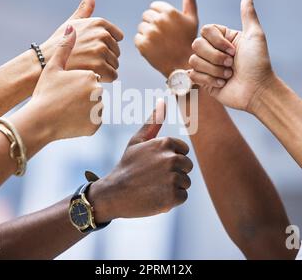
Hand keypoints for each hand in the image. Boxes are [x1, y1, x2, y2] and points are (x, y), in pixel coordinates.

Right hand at [24, 26, 102, 141]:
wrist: (39, 120)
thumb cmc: (44, 92)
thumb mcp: (53, 68)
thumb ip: (65, 47)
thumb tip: (72, 28)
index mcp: (91, 75)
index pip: (92, 77)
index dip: (77, 83)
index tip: (66, 88)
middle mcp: (98, 90)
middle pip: (94, 92)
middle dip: (83, 96)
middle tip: (65, 100)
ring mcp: (98, 108)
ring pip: (94, 107)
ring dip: (84, 108)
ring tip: (67, 110)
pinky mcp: (96, 124)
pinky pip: (93, 121)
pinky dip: (84, 121)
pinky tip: (70, 119)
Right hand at [41, 0, 123, 81]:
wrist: (45, 63)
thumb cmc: (59, 44)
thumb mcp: (72, 22)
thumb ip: (85, 7)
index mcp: (99, 23)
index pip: (117, 37)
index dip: (105, 45)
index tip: (91, 49)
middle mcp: (102, 34)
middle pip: (117, 52)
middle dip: (105, 58)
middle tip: (87, 60)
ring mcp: (101, 51)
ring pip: (115, 64)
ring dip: (105, 69)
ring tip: (87, 67)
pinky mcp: (100, 67)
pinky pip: (113, 75)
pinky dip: (105, 79)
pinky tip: (91, 75)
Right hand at [88, 100, 193, 221]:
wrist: (114, 194)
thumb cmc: (127, 166)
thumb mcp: (136, 141)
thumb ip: (152, 122)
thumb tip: (162, 102)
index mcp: (164, 144)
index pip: (183, 151)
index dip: (171, 159)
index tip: (155, 165)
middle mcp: (171, 159)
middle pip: (187, 167)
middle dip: (174, 173)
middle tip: (154, 178)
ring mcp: (172, 178)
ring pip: (185, 182)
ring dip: (173, 187)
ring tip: (154, 187)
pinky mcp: (173, 197)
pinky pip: (182, 196)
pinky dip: (171, 200)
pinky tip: (156, 197)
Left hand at [135, 0, 199, 77]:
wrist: (183, 65)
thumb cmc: (188, 40)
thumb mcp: (192, 19)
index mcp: (169, 12)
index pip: (154, 7)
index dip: (160, 17)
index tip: (167, 27)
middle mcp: (158, 21)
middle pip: (146, 16)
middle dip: (153, 24)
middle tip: (163, 37)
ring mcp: (149, 33)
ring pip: (141, 27)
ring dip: (148, 34)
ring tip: (160, 43)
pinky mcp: (142, 45)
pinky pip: (137, 39)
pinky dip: (143, 44)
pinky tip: (154, 49)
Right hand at [189, 0, 274, 112]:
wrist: (257, 91)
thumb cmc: (258, 64)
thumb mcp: (255, 36)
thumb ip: (248, 14)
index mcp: (223, 38)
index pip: (205, 30)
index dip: (217, 41)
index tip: (234, 51)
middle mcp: (213, 50)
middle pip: (196, 45)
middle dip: (215, 57)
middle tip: (231, 65)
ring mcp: (207, 66)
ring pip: (194, 60)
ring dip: (213, 70)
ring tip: (228, 75)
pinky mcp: (203, 81)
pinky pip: (193, 75)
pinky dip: (209, 80)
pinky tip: (222, 84)